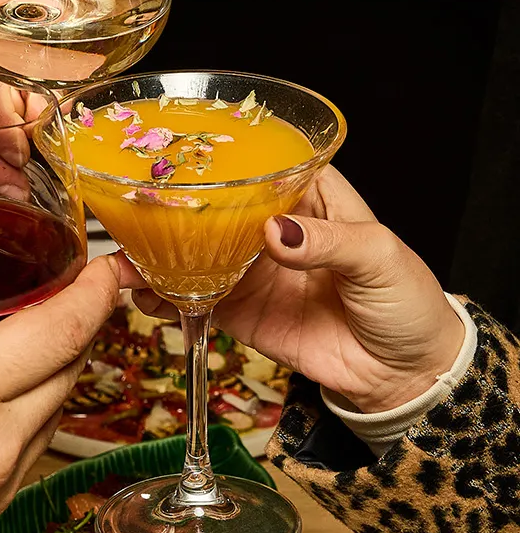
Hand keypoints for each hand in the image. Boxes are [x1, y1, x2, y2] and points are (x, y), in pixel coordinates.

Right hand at [0, 238, 124, 532]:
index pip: (60, 331)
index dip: (93, 292)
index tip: (105, 266)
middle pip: (70, 368)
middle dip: (79, 325)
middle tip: (69, 291)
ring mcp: (1, 481)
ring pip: (56, 411)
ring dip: (57, 372)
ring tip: (37, 339)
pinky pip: (34, 449)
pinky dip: (33, 415)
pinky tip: (1, 402)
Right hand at [122, 167, 464, 412]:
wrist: (404, 376)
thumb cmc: (408, 302)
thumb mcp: (380, 258)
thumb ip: (327, 242)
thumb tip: (273, 233)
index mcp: (311, 196)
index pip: (262, 163)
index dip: (221, 157)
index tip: (178, 156)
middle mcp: (275, 226)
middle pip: (215, 208)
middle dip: (172, 208)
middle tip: (132, 208)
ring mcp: (254, 270)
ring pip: (195, 253)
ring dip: (158, 254)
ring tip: (124, 257)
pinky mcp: (242, 312)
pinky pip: (196, 301)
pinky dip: (166, 298)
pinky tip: (143, 295)